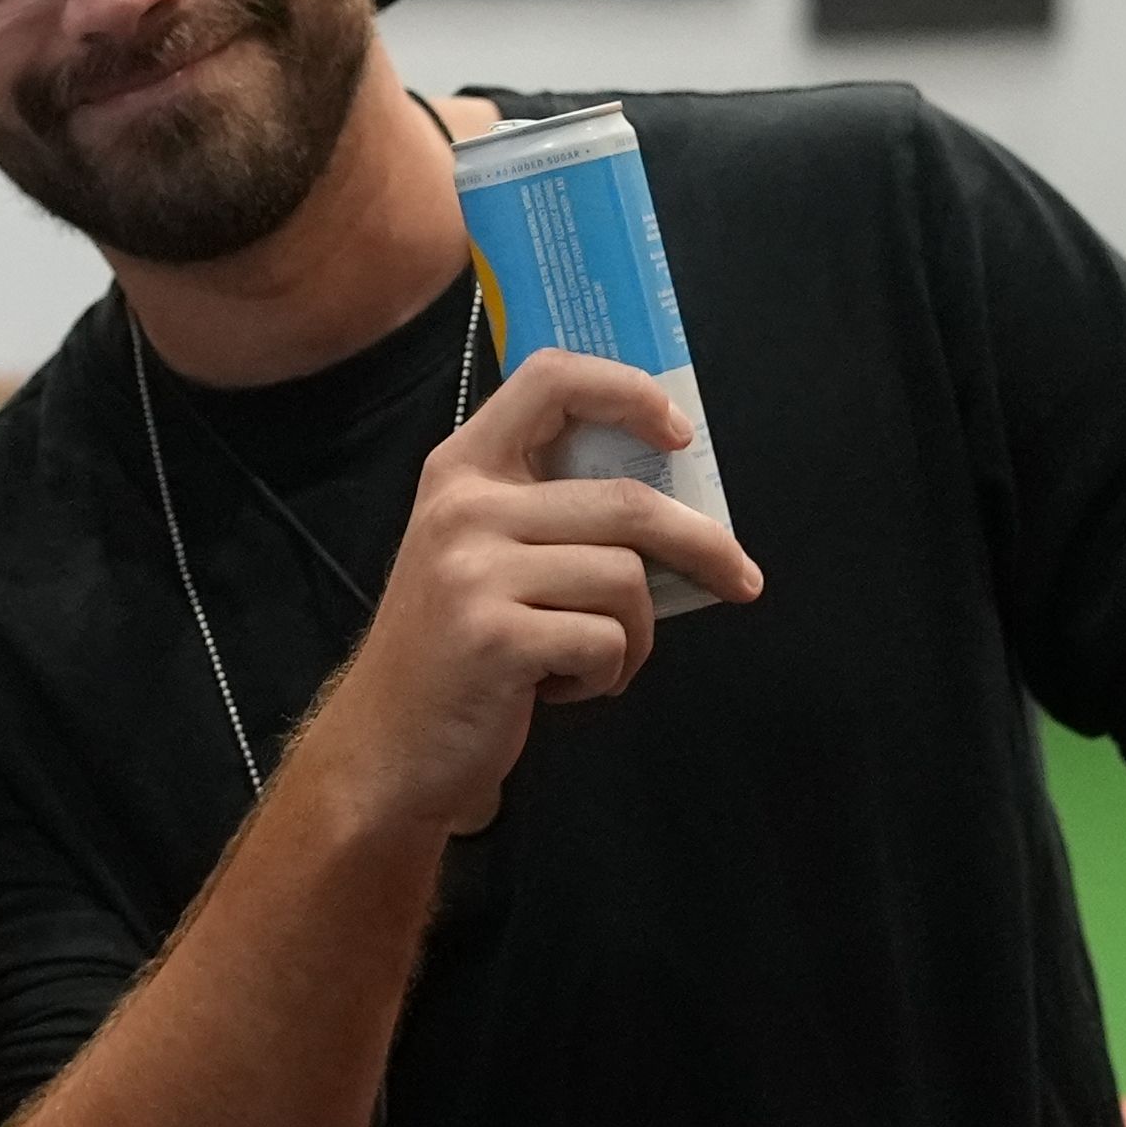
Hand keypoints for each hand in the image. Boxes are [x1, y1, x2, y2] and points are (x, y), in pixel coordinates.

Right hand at [309, 347, 762, 839]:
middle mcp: (462, 508)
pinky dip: (606, 675)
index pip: (550, 379)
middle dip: (702, 546)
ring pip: (625, 578)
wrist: (385, 747)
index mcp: (460, 470)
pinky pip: (606, 640)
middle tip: (740, 580)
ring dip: (635, 634)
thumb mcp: (480, 555)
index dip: (628, 392)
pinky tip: (561, 688)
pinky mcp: (496, 637)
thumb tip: (676, 504)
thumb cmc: (453, 652)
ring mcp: (473, 571)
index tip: (679, 435)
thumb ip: (550, 512)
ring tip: (595, 659)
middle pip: (626, 501)